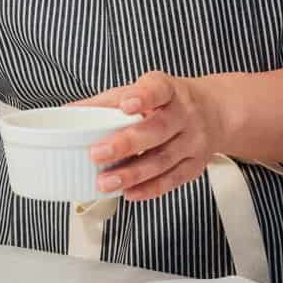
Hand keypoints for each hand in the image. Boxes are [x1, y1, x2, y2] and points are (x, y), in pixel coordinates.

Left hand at [73, 71, 226, 202]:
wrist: (214, 112)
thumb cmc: (168, 101)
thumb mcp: (141, 90)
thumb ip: (107, 102)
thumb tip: (69, 112)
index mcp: (168, 91)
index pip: (158, 90)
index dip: (143, 97)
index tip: (126, 104)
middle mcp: (184, 115)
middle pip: (157, 130)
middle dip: (125, 144)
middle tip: (97, 153)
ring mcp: (193, 141)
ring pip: (163, 160)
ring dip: (133, 173)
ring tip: (106, 181)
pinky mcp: (196, 164)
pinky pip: (173, 179)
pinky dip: (150, 189)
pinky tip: (130, 192)